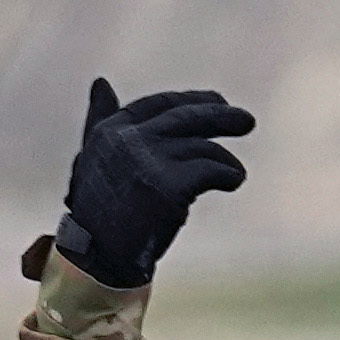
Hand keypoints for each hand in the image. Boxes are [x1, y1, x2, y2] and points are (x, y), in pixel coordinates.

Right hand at [49, 77, 254, 287]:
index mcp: (111, 131)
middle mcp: (129, 140)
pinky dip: (229, 175)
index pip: (158, 105)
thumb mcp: (93, 158)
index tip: (215, 101)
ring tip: (236, 172)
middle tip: (246, 121)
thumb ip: (100, 119)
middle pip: (185, 118)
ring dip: (225, 159)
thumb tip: (101, 82)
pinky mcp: (169, 186)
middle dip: (220, 116)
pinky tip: (234, 180)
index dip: (190, 100)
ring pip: (202, 147)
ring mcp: (149, 161)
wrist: (97, 258)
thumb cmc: (98, 212)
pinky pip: (212, 170)